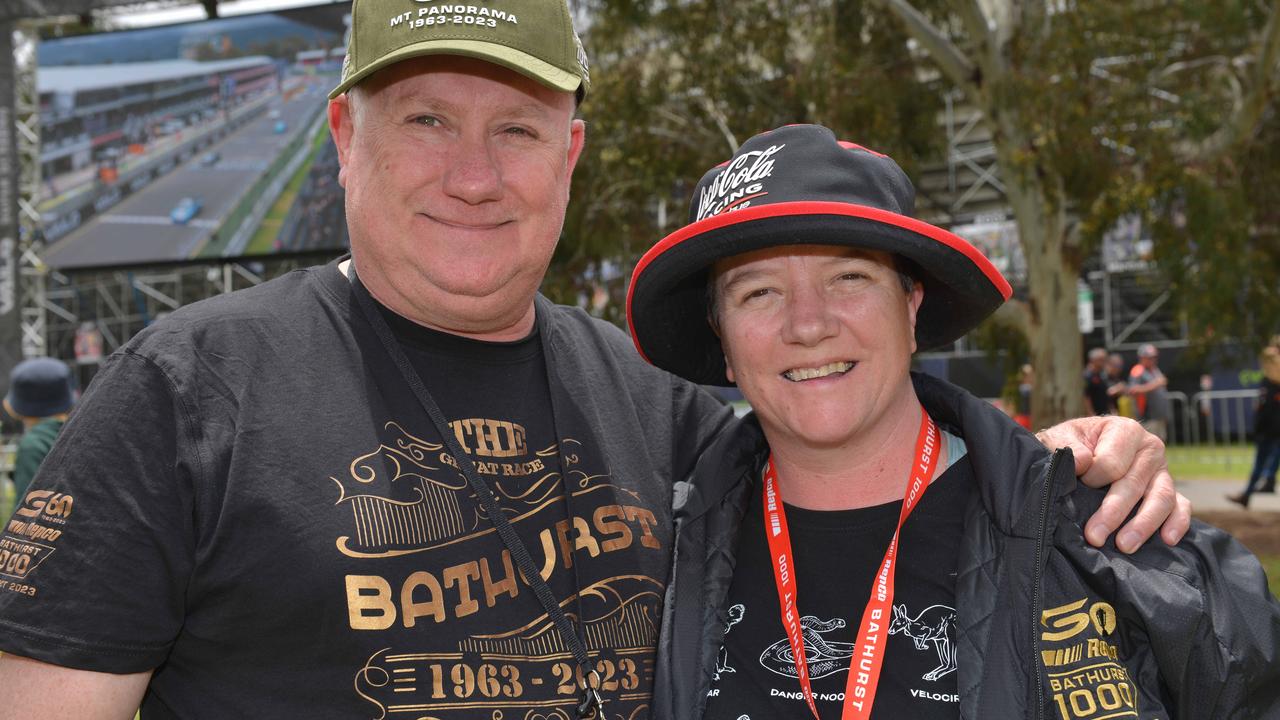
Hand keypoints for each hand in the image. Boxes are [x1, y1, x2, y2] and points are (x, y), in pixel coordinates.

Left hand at [1036, 415, 1188, 552]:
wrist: (1079, 453)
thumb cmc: (1070, 446)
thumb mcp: (1060, 439)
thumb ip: (1067, 447)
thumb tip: (1082, 461)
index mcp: (1125, 430)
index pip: (1112, 462)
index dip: (1094, 479)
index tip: (1080, 486)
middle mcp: (1150, 448)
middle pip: (1135, 484)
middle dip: (1113, 512)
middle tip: (1094, 536)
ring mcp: (1162, 472)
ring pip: (1162, 498)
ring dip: (1143, 524)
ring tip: (1124, 546)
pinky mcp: (1171, 491)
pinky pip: (1181, 507)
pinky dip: (1177, 523)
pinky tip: (1167, 540)